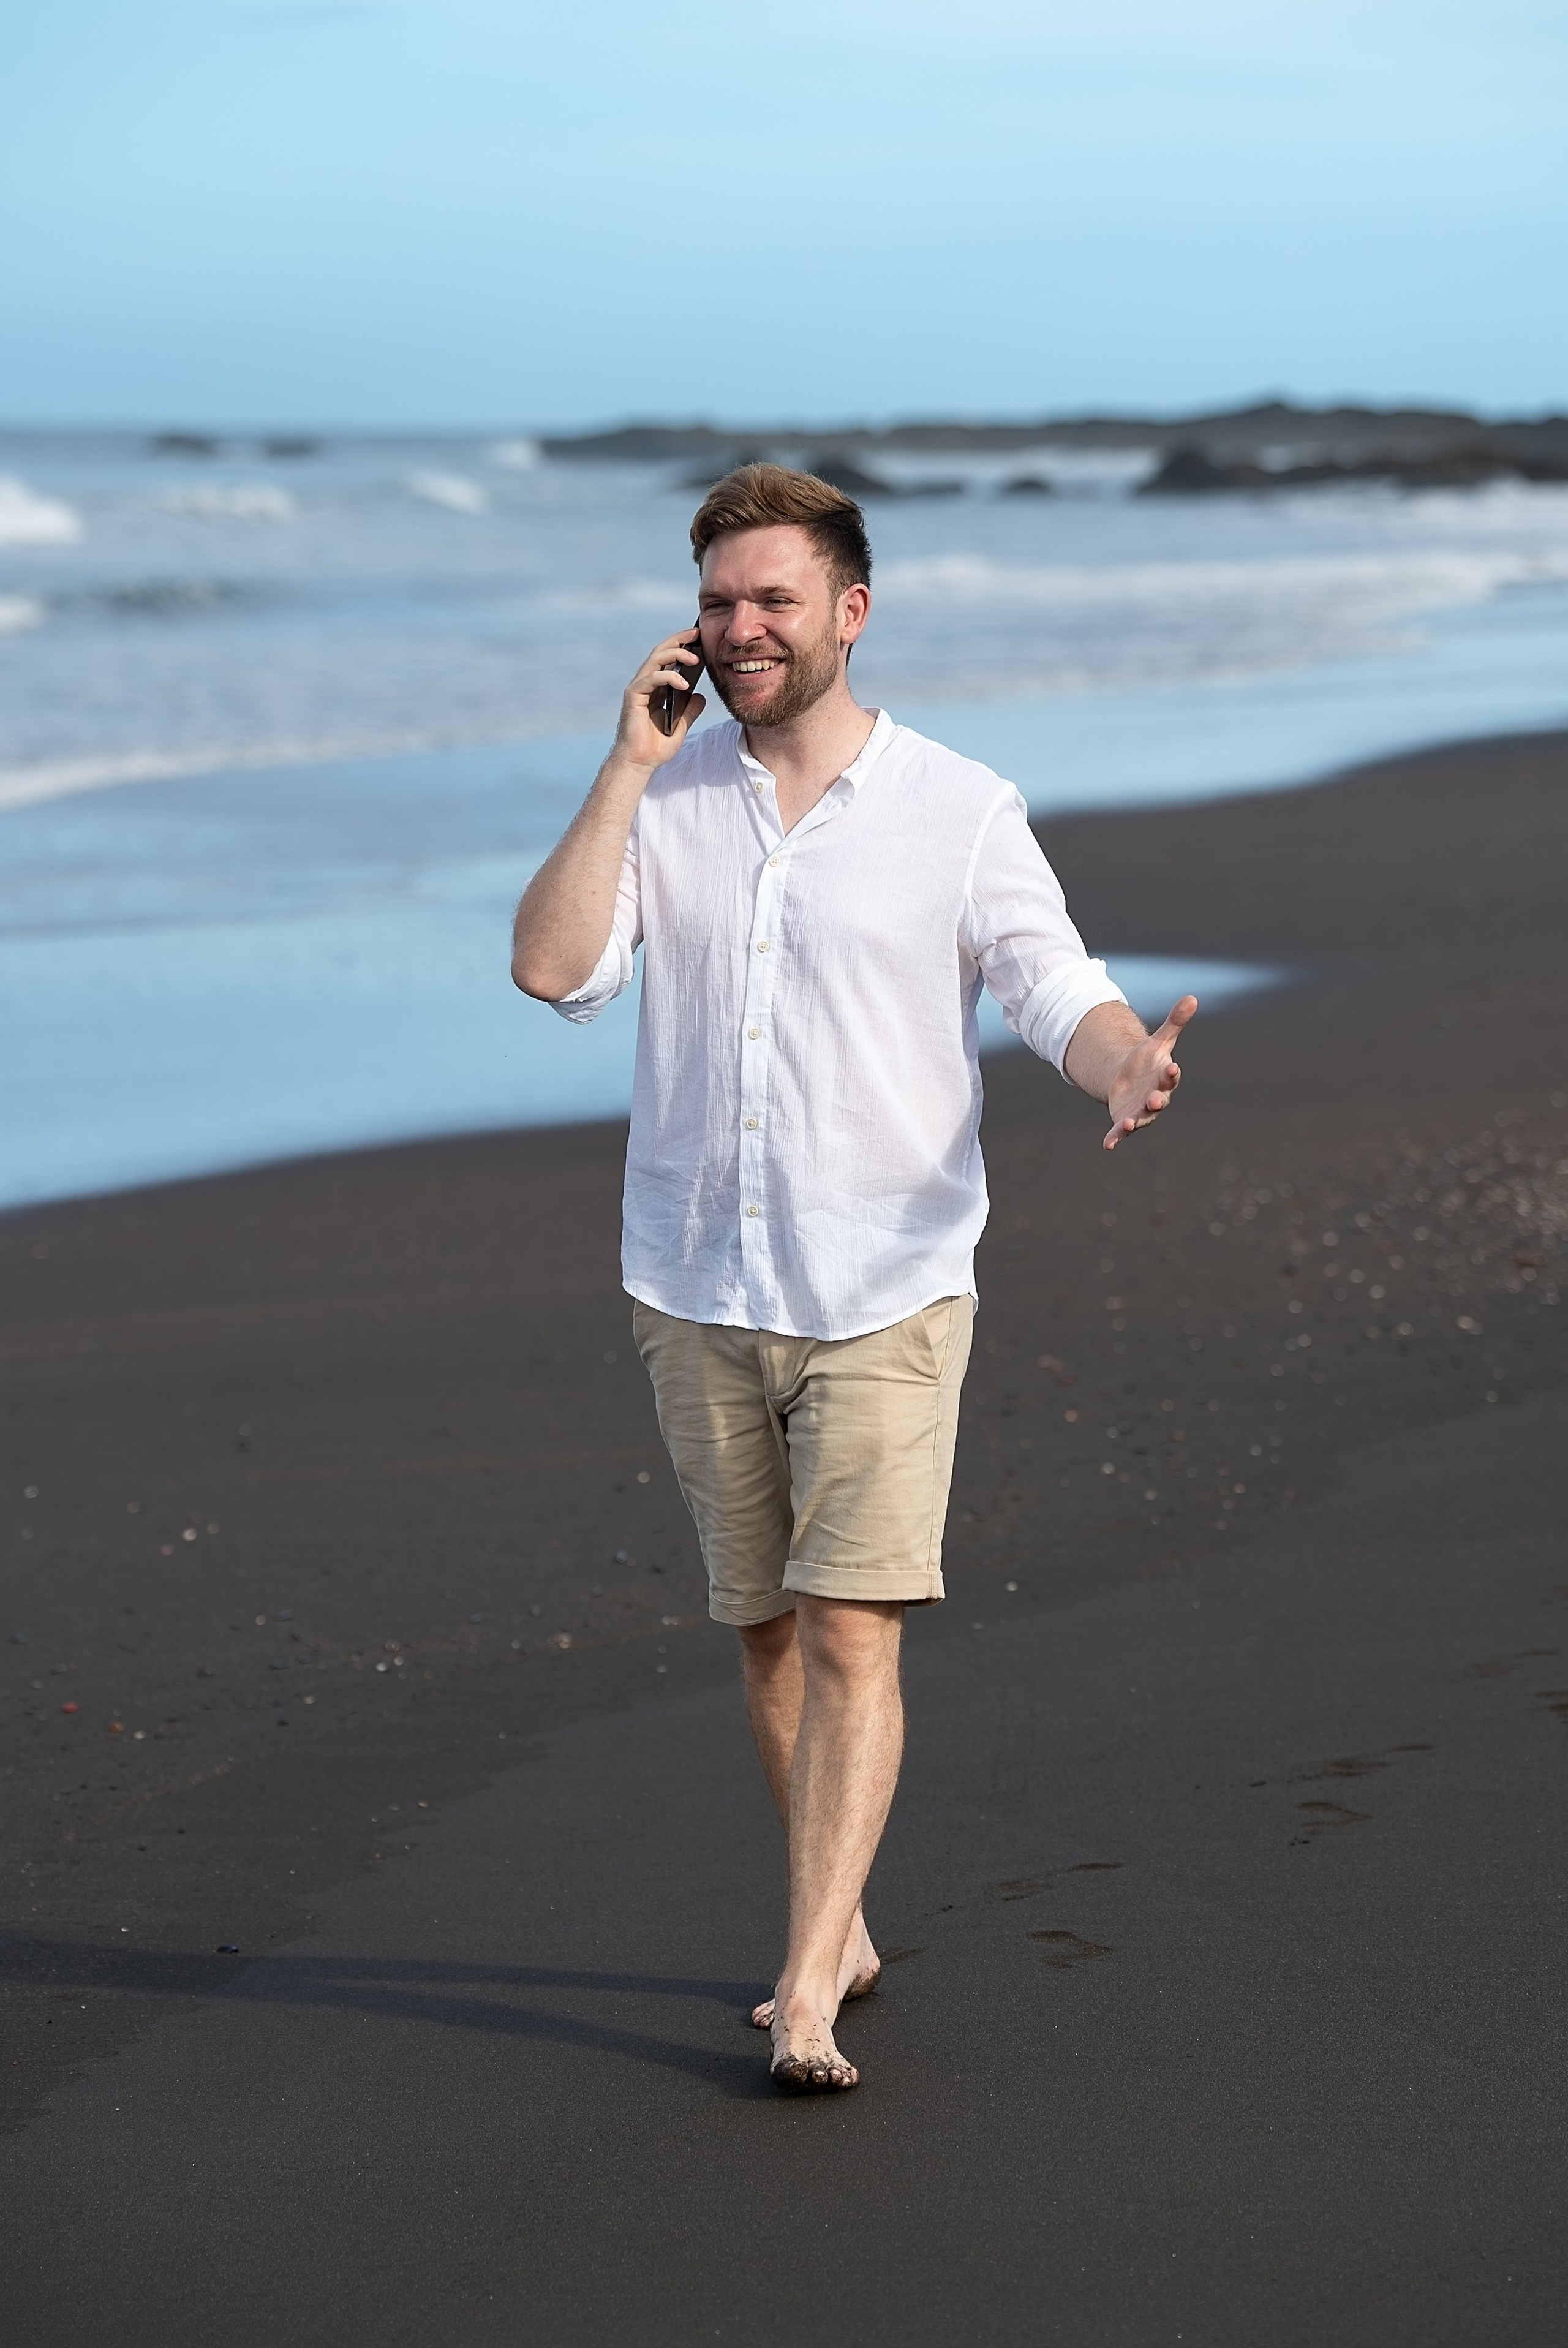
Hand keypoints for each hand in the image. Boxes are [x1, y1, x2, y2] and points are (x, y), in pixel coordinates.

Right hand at [612, 630, 706, 767]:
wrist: (639, 763)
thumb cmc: (655, 748)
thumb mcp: (681, 727)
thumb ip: (690, 711)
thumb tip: (701, 696)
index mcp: (656, 688)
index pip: (668, 659)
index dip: (682, 646)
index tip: (700, 638)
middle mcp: (645, 684)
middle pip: (661, 652)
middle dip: (679, 640)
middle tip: (697, 633)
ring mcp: (638, 688)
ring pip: (656, 660)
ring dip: (677, 655)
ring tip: (696, 658)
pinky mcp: (633, 696)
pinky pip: (651, 678)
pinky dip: (668, 677)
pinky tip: (685, 684)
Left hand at [1102, 995, 1196, 1150]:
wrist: (1128, 1078)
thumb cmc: (1147, 1061)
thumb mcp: (1158, 1040)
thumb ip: (1174, 1023)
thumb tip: (1193, 997)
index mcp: (1164, 1079)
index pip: (1170, 1076)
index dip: (1171, 1073)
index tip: (1172, 1067)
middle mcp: (1155, 1098)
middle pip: (1158, 1101)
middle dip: (1156, 1101)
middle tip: (1155, 1101)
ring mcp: (1140, 1112)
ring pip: (1140, 1119)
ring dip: (1134, 1122)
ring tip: (1127, 1124)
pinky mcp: (1124, 1120)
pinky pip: (1120, 1132)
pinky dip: (1115, 1138)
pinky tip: (1108, 1145)